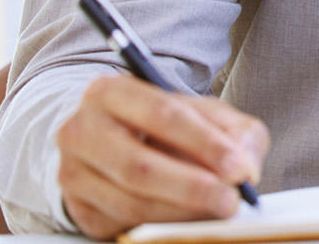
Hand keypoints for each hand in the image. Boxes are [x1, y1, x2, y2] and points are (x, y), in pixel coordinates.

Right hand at [56, 74, 269, 240]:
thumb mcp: (202, 114)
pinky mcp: (79, 209)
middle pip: (139, 166)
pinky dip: (162, 226)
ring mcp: (74, 172)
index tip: (237, 167)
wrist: (115, 139)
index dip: (203, 143)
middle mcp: (82, 130)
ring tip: (218, 210)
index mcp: (110, 91)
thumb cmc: (164, 125)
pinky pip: (123, 225)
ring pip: (131, 202)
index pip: (161, 114)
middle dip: (191, 187)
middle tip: (231, 200)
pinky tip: (190, 220)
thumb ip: (233, 131)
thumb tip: (245, 166)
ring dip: (181, 212)